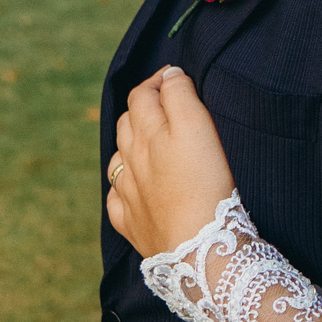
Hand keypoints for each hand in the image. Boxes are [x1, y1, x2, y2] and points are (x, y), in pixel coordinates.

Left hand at [107, 66, 234, 258]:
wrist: (198, 247)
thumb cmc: (204, 183)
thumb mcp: (198, 127)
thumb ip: (180, 95)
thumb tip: (169, 75)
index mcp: (147, 133)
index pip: (143, 94)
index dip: (159, 81)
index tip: (177, 77)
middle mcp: (131, 160)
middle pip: (128, 122)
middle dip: (143, 106)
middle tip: (165, 101)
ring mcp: (128, 194)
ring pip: (118, 159)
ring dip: (130, 144)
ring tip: (148, 140)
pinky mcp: (133, 224)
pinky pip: (117, 199)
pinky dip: (123, 188)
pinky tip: (134, 188)